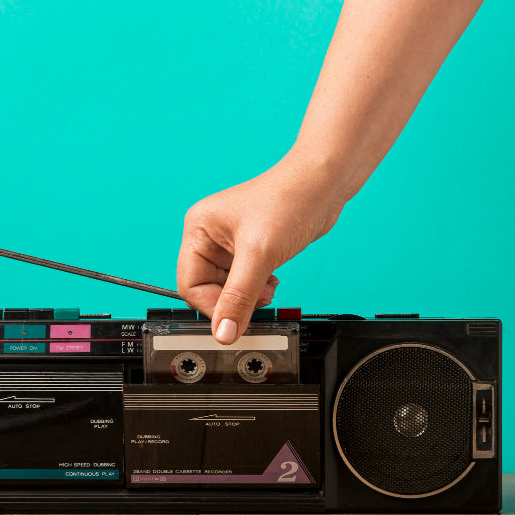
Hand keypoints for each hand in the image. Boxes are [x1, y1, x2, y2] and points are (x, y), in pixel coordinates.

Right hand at [177, 154, 343, 343]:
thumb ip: (239, 297)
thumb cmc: (289, 199)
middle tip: (256, 302)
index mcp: (198, 229)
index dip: (211, 306)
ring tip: (267, 291)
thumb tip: (224, 332)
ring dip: (246, 297)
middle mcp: (210, 235)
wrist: (324, 182)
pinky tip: (271, 283)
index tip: (233, 321)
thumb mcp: (259, 255)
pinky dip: (257, 289)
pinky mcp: (251, 248)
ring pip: (227, 287)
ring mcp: (231, 243)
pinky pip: (244, 281)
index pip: (190, 284)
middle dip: (232, 301)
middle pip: (207, 289)